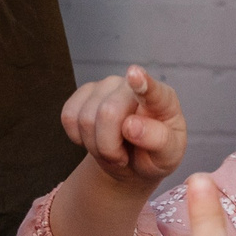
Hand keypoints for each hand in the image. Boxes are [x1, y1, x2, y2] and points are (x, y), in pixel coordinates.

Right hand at [59, 66, 185, 189]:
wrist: (132, 160)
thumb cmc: (155, 154)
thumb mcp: (167, 156)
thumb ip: (159, 140)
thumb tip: (131, 126)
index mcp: (163, 101)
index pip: (153, 91)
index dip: (142, 83)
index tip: (134, 75)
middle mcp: (132, 86)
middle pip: (107, 113)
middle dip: (109, 147)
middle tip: (121, 158)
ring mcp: (106, 86)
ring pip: (85, 118)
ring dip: (95, 147)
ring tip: (112, 150)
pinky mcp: (84, 93)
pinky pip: (68, 117)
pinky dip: (78, 137)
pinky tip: (94, 139)